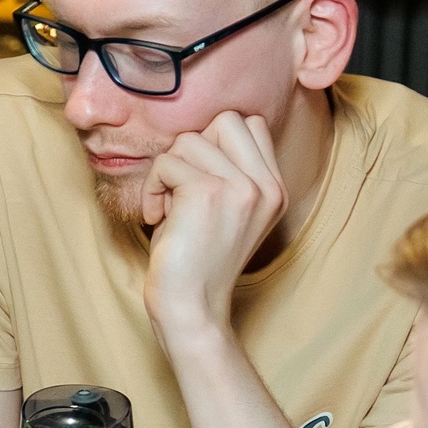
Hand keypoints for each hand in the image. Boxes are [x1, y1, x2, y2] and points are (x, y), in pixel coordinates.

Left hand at [140, 111, 286, 349]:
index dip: (214, 143)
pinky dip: (152, 189)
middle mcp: (266, 185)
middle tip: (181, 187)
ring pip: (189, 140)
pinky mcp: (208, 194)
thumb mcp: (222, 210)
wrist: (190, 308)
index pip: (251, 124)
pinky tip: (157, 218)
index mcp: (275, 188)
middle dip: (192, 148)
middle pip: (226, 119)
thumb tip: (195, 132)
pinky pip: (166, 163)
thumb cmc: (194, 261)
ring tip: (168, 208)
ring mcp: (242, 187)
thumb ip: (223, 170)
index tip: (197, 180)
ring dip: (167, 171)